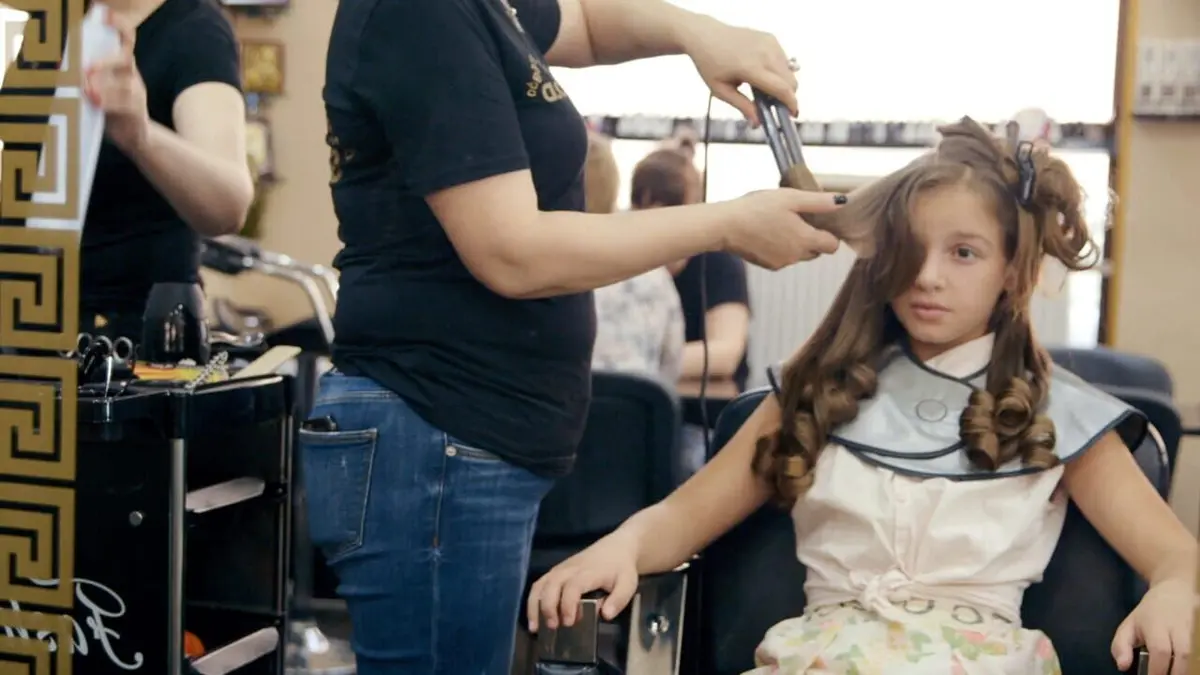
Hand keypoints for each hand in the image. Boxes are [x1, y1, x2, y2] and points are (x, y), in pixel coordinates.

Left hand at [84, 8, 149, 152]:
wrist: (132, 136)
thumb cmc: (108, 106)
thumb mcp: (96, 85)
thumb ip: (83, 73)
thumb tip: (57, 62)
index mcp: (120, 63)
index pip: (126, 37)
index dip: (118, 25)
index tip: (103, 16)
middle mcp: (131, 74)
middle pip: (126, 58)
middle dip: (106, 62)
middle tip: (86, 69)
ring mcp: (138, 93)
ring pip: (126, 84)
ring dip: (104, 86)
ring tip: (87, 90)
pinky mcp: (137, 111)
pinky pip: (127, 104)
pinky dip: (109, 102)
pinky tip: (95, 102)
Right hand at [526, 539, 638, 632]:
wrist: (616, 548)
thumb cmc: (621, 568)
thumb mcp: (628, 584)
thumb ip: (618, 599)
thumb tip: (605, 615)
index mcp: (588, 572)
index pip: (573, 587)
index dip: (567, 604)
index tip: (569, 622)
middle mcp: (570, 569)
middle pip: (551, 585)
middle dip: (548, 607)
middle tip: (553, 627)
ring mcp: (561, 569)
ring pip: (541, 584)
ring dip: (535, 605)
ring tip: (535, 627)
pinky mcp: (556, 571)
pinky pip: (539, 584)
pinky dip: (533, 600)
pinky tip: (534, 617)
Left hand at [680, 16, 797, 124]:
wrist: (706, 35)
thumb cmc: (710, 64)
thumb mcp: (721, 90)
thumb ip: (742, 106)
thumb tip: (757, 123)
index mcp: (750, 67)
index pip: (781, 88)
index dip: (791, 104)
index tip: (793, 115)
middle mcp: (764, 53)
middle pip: (790, 81)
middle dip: (788, 96)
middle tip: (774, 105)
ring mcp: (769, 43)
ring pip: (789, 71)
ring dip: (783, 84)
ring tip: (763, 90)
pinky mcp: (771, 38)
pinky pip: (783, 60)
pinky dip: (779, 71)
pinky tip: (763, 74)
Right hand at [722, 189, 843, 269]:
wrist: (725, 226)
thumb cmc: (757, 208)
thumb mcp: (791, 198)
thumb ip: (819, 201)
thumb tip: (843, 202)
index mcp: (805, 240)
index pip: (833, 246)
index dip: (830, 232)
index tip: (820, 220)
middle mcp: (796, 256)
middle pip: (816, 251)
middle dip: (812, 236)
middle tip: (798, 217)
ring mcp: (781, 263)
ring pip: (799, 254)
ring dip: (796, 242)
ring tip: (779, 222)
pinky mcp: (768, 265)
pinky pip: (783, 258)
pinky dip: (780, 247)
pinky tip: (767, 232)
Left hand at [1111, 578, 1193, 674]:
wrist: (1174, 591)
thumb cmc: (1148, 615)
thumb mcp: (1128, 626)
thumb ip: (1121, 646)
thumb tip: (1122, 666)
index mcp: (1156, 624)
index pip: (1160, 650)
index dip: (1158, 669)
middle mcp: (1178, 626)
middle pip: (1183, 654)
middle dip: (1176, 673)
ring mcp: (1193, 629)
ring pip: (1195, 654)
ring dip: (1187, 670)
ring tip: (1175, 674)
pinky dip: (1195, 662)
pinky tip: (1188, 668)